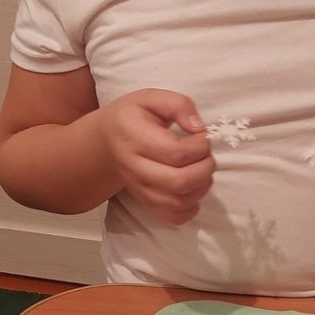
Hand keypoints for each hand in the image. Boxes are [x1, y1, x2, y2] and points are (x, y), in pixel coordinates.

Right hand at [97, 89, 213, 224]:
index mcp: (133, 136)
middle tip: (207, 155)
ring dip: (202, 187)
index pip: (175, 152)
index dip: (200, 146)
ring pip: (178, 202)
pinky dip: (191, 208)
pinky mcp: (146, 202)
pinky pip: (173, 217)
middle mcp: (133, 166)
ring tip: (202, 169)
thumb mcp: (152, 97)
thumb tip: (198, 129)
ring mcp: (138, 188)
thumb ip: (178, 106)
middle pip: (178, 182)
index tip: (202, 136)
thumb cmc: (134, 116)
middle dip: (205, 169)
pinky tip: (193, 188)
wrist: (107, 141)